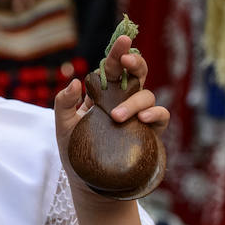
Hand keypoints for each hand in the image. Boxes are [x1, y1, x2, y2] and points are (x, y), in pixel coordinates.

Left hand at [55, 35, 168, 190]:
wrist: (91, 185)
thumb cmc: (76, 153)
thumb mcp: (63, 128)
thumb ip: (64, 104)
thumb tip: (75, 81)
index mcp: (102, 94)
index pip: (112, 68)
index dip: (118, 53)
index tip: (123, 40)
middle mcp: (123, 100)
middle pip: (136, 74)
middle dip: (134, 62)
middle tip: (127, 60)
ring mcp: (138, 116)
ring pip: (146, 95)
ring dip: (133, 101)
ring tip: (117, 116)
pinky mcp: (150, 133)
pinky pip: (161, 116)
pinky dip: (155, 114)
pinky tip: (142, 120)